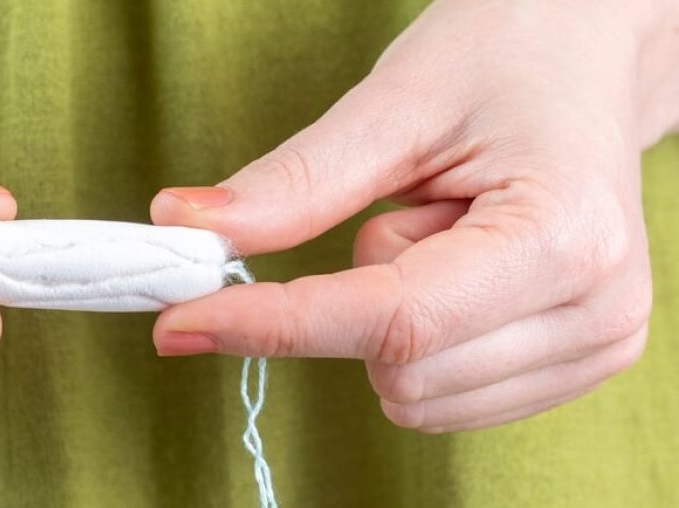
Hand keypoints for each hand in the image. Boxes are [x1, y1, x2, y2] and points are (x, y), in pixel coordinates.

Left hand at [151, 0, 678, 431]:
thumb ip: (295, 184)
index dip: (273, 324)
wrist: (585, 61)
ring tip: (444, 228)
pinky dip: (414, 339)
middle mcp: (598, 309)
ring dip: (387, 318)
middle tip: (406, 204)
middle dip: (353, 295)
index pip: (389, 320)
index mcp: (564, 235)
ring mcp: (598, 344)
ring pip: (414, 394)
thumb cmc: (504, 58)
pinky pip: (441, 397)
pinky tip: (458, 268)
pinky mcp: (579, 361)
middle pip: (398, 367)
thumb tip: (187, 227)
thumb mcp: (393, 104)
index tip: (180, 320)